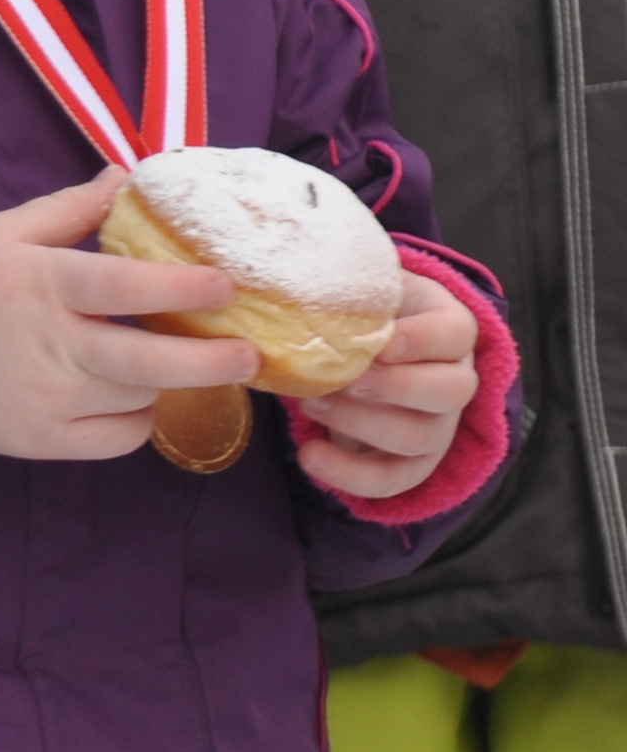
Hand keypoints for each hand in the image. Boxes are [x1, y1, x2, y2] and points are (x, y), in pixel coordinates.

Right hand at [0, 172, 256, 459]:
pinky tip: (131, 399)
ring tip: (180, 365)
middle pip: (146, 361)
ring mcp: (48, 398)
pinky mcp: (44, 441)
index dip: (180, 289)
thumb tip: (128, 177)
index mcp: (46, 285)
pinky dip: (136, 420)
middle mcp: (51, 345)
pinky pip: (118, 438)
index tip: (225, 286)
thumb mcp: (6, 235)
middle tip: (248, 353)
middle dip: (209, 360)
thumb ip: (71, 210)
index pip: (123, 287)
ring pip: (139, 397)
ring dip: (168, 382)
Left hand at [295, 268, 476, 504]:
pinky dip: (352, 475)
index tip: (381, 341)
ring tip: (310, 403)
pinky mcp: (414, 461)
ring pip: (421, 437)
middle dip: (393, 387)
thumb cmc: (361, 313)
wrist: (358, 351)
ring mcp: (440, 425)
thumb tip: (295, 270)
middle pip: (451, 392)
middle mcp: (455, 379)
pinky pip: (395, 480)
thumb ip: (344, 282)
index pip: (456, 334)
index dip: (421, 340)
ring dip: (362, 424)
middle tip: (341, 377)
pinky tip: (309, 455)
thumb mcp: (360, 288)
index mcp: (449, 328)